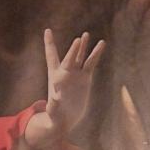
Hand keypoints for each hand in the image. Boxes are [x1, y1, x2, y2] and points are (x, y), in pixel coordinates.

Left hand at [26, 29, 105, 147]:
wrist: (65, 118)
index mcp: (54, 76)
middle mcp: (65, 72)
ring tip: (86, 34)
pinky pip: (91, 63)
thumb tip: (55, 99)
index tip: (47, 30)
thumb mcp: (53, 112)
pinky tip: (101, 43)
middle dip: (74, 50)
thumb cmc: (55, 116)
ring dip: (83, 47)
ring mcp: (76, 74)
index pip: (51, 56)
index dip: (49, 43)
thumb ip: (53, 106)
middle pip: (69, 58)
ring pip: (80, 57)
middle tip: (78, 40)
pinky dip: (96, 54)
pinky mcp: (86, 78)